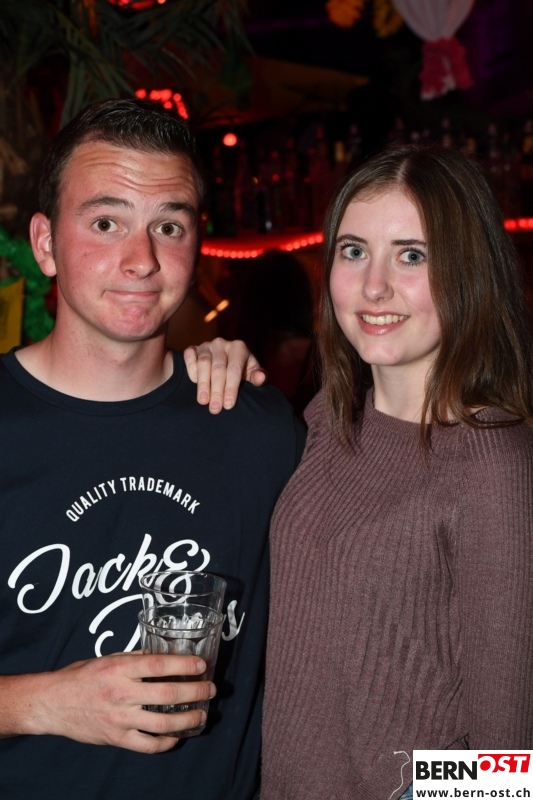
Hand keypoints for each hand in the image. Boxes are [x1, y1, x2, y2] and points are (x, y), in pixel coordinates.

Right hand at [1, 652, 214, 753]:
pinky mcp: (116, 738)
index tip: (202, 665)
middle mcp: (122, 693)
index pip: (159, 664)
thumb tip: (164, 653)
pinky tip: (177, 736)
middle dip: (195, 692)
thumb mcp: (109, 657)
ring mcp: (119, 719)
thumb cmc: (81, 676)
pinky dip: (166, 742)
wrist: (53, 703)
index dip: (184, 664)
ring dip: (188, 719)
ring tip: (201, 714)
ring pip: (162, 722)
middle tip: (210, 689)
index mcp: (120, 668)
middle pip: (167, 693)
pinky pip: (147, 745)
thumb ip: (137, 657)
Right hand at [183, 338, 265, 413]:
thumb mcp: (252, 374)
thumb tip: (260, 377)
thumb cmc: (243, 371)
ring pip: (203, 363)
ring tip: (203, 401)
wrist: (227, 361)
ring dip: (203, 384)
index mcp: (239, 347)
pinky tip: (194, 383)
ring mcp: (206, 345)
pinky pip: (189, 356)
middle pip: (218, 368)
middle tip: (215, 409)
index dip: (231, 388)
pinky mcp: (193, 348)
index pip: (234, 369)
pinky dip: (191, 369)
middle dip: (216, 390)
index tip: (228, 405)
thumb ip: (258, 377)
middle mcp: (222, 343)